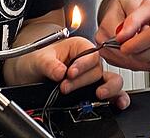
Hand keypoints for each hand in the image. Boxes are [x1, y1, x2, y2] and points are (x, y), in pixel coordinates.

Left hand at [9, 37, 129, 109]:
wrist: (30, 73)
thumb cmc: (37, 60)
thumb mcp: (39, 58)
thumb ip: (49, 64)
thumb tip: (60, 72)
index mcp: (79, 47)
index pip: (90, 54)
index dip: (82, 65)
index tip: (69, 73)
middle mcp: (89, 61)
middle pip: (98, 70)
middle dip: (83, 80)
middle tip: (65, 87)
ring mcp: (92, 77)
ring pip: (110, 80)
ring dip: (108, 88)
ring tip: (99, 94)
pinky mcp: (93, 90)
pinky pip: (111, 93)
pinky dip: (117, 98)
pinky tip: (119, 103)